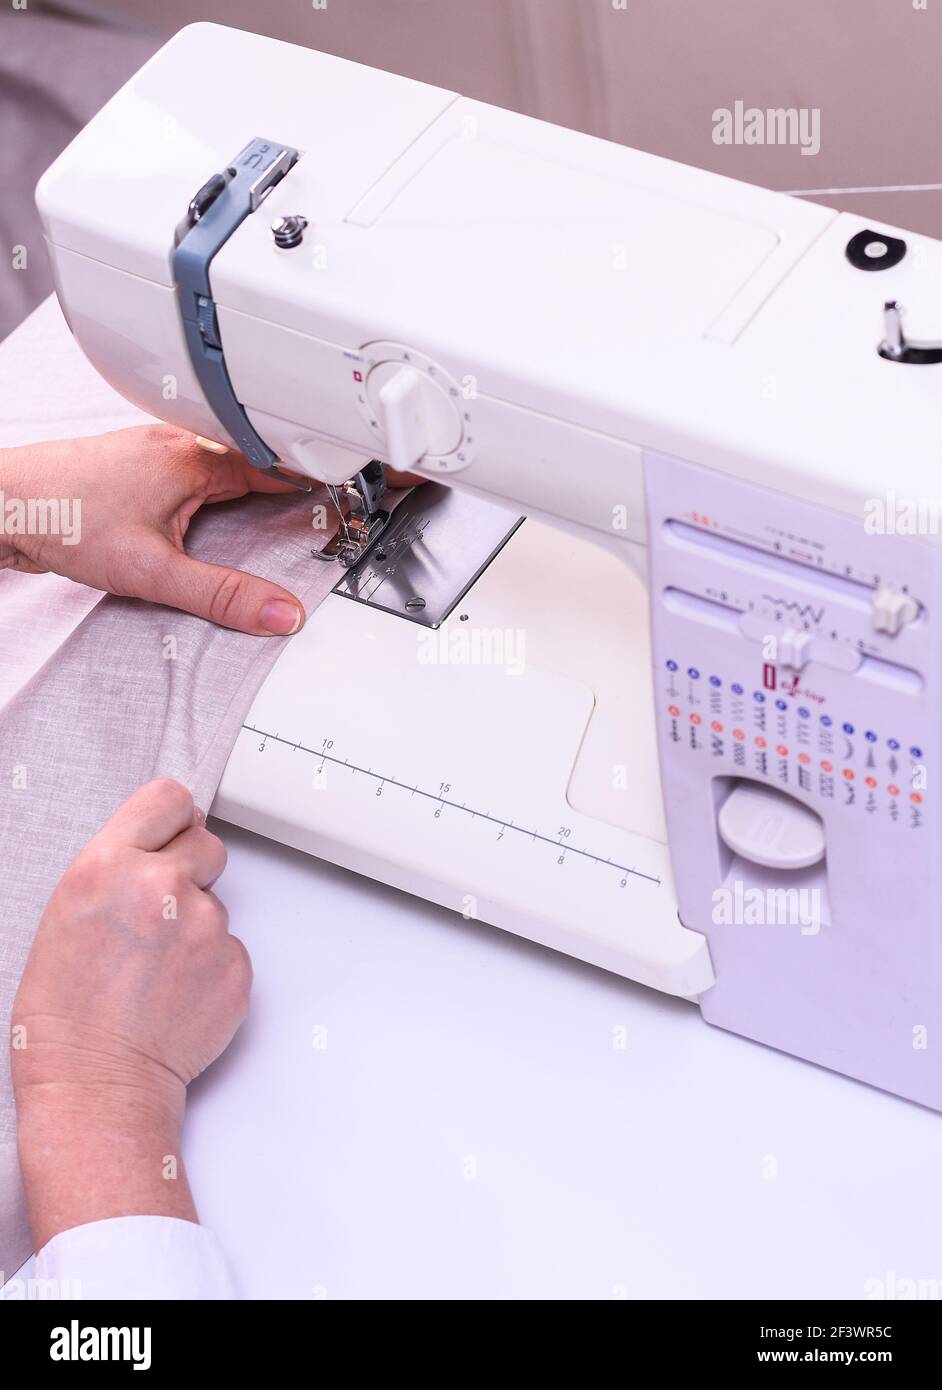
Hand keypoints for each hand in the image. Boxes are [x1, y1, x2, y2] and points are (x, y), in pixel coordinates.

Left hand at [0, 424, 306, 634]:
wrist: (3, 503)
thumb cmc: (62, 518)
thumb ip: (222, 595)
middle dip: (282, 485)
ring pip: (217, 464)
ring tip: (266, 511)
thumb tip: (278, 613)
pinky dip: (207, 492)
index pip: (275, 464)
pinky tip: (199, 512)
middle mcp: (175, 445)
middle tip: (313, 509)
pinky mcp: (129, 468)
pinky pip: (187, 473)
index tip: (342, 493)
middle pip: (250, 461)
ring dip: (242, 486)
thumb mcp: (154, 571)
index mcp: (193, 459)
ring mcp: (150, 452)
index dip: (313, 480)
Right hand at [12, 779, 250, 1246]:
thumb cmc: (65, 1017)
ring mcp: (205, 925)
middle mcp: (160, 885)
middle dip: (191, 870)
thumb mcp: (66, 916)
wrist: (97, 1088)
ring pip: (218, 902)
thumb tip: (159, 846)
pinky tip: (177, 994)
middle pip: (207, 843)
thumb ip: (117, 870)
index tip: (171, 835)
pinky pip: (232, 947)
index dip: (173, 820)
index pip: (168, 799)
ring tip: (157, 970)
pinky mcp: (236, 964)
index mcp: (107, 866)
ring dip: (197, 925)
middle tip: (160, 914)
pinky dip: (212, 966)